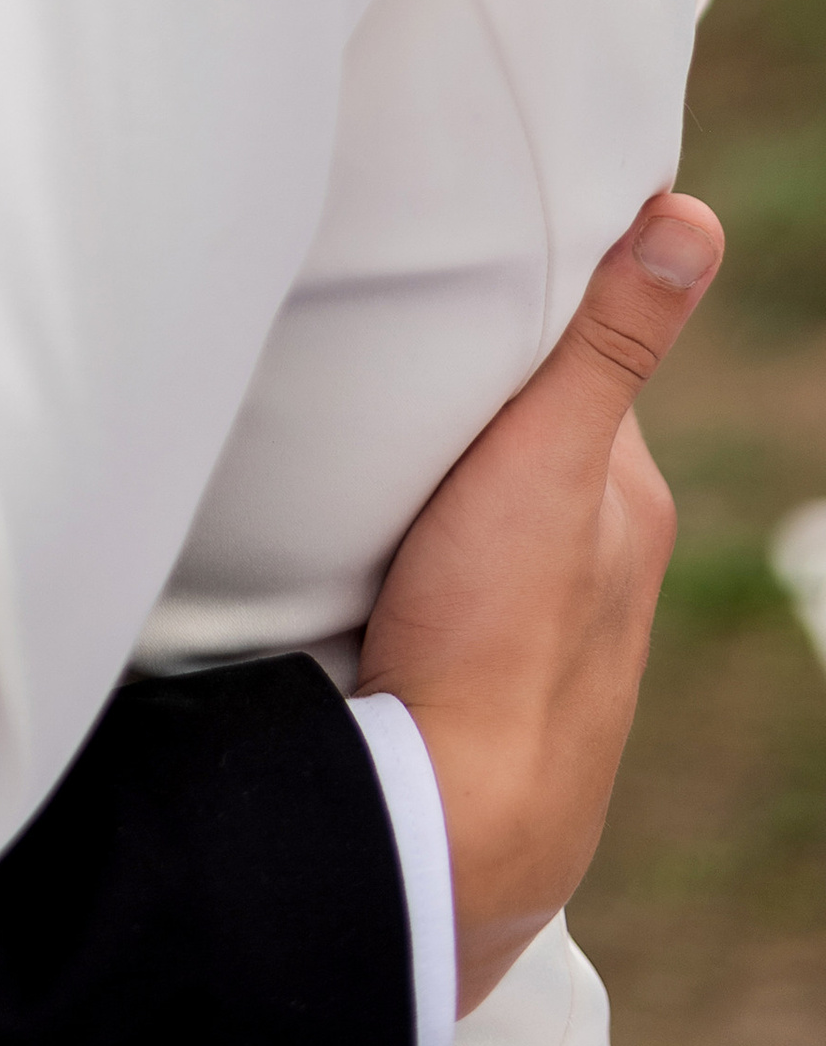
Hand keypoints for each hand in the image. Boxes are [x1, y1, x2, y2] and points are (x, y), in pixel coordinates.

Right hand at [358, 189, 721, 1017]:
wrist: (445, 826)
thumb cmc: (499, 640)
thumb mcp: (550, 462)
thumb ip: (608, 344)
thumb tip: (691, 218)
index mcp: (627, 499)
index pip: (574, 363)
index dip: (514, 314)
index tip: (448, 271)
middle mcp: (594, 559)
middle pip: (522, 432)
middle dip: (461, 396)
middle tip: (380, 351)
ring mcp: (529, 619)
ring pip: (474, 504)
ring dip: (424, 473)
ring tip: (354, 444)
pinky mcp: (461, 662)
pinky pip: (434, 567)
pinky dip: (401, 540)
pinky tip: (354, 542)